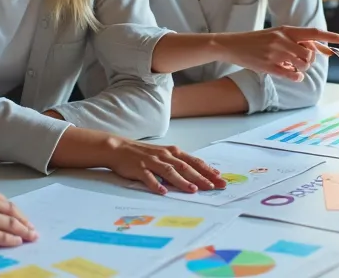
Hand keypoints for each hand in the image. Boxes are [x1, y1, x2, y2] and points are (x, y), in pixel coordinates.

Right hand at [0, 182, 37, 251]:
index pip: (3, 200)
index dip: (14, 210)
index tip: (20, 216)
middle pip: (11, 210)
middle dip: (24, 220)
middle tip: (31, 227)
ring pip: (12, 223)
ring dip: (24, 231)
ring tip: (30, 236)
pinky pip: (4, 236)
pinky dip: (13, 240)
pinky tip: (18, 242)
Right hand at [106, 140, 228, 194]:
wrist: (118, 148)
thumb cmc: (143, 153)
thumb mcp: (163, 155)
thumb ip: (178, 164)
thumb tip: (195, 175)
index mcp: (172, 152)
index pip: (194, 161)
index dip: (207, 170)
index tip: (220, 178)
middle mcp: (164, 155)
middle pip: (185, 167)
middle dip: (201, 177)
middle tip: (213, 186)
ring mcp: (151, 161)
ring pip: (170, 171)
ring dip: (182, 181)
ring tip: (193, 190)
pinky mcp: (139, 168)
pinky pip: (148, 177)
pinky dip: (156, 184)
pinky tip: (163, 191)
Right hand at [219, 27, 338, 80]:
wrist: (231, 45)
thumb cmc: (257, 41)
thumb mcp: (279, 36)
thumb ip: (301, 41)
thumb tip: (326, 49)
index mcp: (287, 30)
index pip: (316, 33)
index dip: (334, 38)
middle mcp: (283, 40)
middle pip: (311, 55)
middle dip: (309, 61)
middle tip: (296, 61)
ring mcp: (275, 53)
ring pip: (303, 66)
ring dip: (301, 70)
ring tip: (289, 66)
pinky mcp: (269, 66)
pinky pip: (293, 76)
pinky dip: (295, 77)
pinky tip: (288, 73)